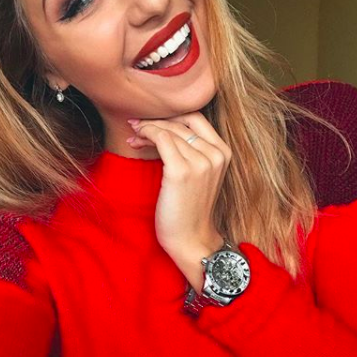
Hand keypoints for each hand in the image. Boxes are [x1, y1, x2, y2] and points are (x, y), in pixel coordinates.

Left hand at [127, 111, 231, 271]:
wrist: (191, 240)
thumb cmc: (190, 210)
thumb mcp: (198, 175)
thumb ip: (192, 152)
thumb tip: (165, 130)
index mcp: (223, 153)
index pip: (196, 119)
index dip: (171, 116)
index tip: (152, 122)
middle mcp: (216, 154)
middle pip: (182, 122)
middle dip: (156, 120)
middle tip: (136, 125)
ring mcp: (201, 162)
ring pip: (169, 130)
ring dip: (147, 129)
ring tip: (132, 136)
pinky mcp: (181, 171)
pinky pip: (161, 139)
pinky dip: (146, 134)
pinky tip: (135, 141)